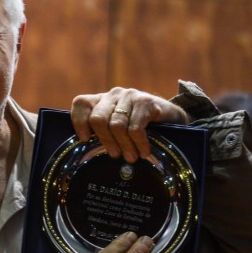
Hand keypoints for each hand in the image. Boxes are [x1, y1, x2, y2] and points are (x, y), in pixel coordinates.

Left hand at [71, 87, 189, 162]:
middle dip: (106, 140)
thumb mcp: (118, 128)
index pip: (81, 104)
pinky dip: (139, 143)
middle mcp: (113, 94)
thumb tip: (90, 153)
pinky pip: (135, 127)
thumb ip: (104, 133)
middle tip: (115, 155)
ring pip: (116, 125)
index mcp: (101, 100)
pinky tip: (144, 152)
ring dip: (124, 146)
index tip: (85, 140)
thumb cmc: (140, 127)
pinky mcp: (146, 102)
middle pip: (98, 119)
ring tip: (131, 158)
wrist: (172, 119)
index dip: (79, 122)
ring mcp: (130, 96)